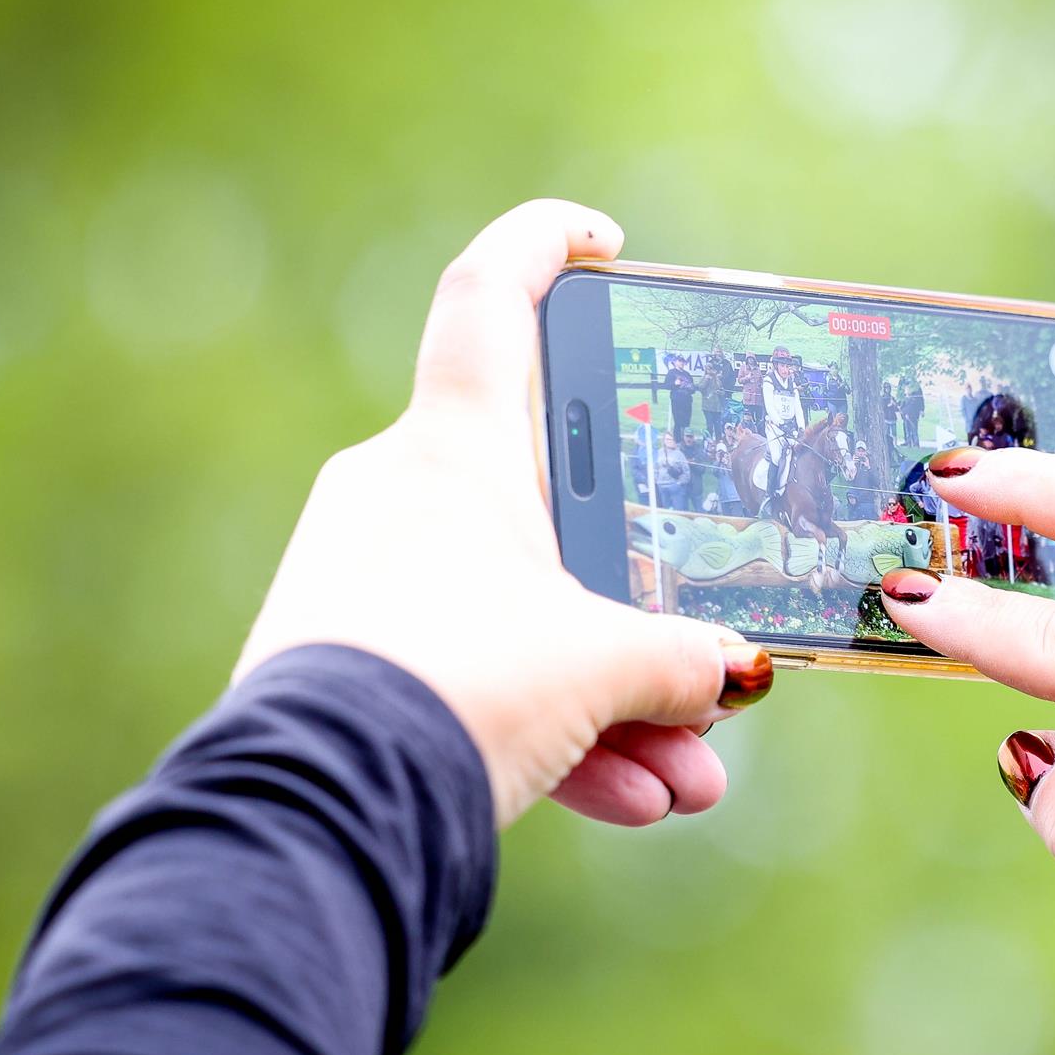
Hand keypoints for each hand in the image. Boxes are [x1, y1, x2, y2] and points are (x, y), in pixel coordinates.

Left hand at [235, 200, 772, 829]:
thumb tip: (727, 674)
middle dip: (642, 603)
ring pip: (524, 620)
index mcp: (456, 446)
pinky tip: (633, 802)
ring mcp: (370, 582)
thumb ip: (679, 659)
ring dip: (617, 701)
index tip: (601, 243)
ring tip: (688, 780)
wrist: (327, 811)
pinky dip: (559, 735)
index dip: (546, 248)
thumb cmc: (461, 686)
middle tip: (705, 650)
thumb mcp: (602, 666)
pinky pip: (480, 680)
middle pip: (549, 516)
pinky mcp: (354, 665)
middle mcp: (402, 495)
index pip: (490, 298)